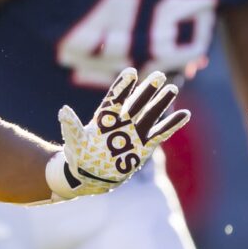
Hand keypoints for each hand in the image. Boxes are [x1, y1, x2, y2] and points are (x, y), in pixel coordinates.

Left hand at [47, 66, 189, 198]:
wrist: (89, 176)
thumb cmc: (79, 156)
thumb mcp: (74, 142)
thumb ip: (71, 126)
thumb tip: (63, 110)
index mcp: (105, 118)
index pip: (115, 98)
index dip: (123, 86)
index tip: (131, 73)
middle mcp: (122, 122)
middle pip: (137, 102)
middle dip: (148, 90)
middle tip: (159, 75)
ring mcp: (134, 133)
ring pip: (150, 114)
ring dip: (161, 103)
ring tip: (172, 89)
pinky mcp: (143, 147)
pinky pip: (160, 133)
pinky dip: (172, 124)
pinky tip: (185, 114)